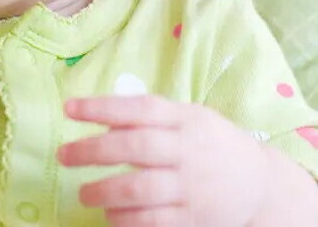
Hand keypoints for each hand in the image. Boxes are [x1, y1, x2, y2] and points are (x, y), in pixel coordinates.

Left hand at [57, 95, 270, 226]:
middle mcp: (188, 149)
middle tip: (63, 156)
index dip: (101, 107)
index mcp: (184, 119)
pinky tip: (109, 214)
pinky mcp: (196, 218)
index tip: (68, 108)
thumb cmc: (209, 144)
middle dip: (93, 150)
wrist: (260, 185)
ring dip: (105, 191)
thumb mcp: (187, 119)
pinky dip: (127, 219)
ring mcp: (193, 186)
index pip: (139, 108)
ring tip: (83, 194)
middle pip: (136, 146)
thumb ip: (149, 118)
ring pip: (142, 188)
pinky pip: (155, 221)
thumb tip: (102, 123)